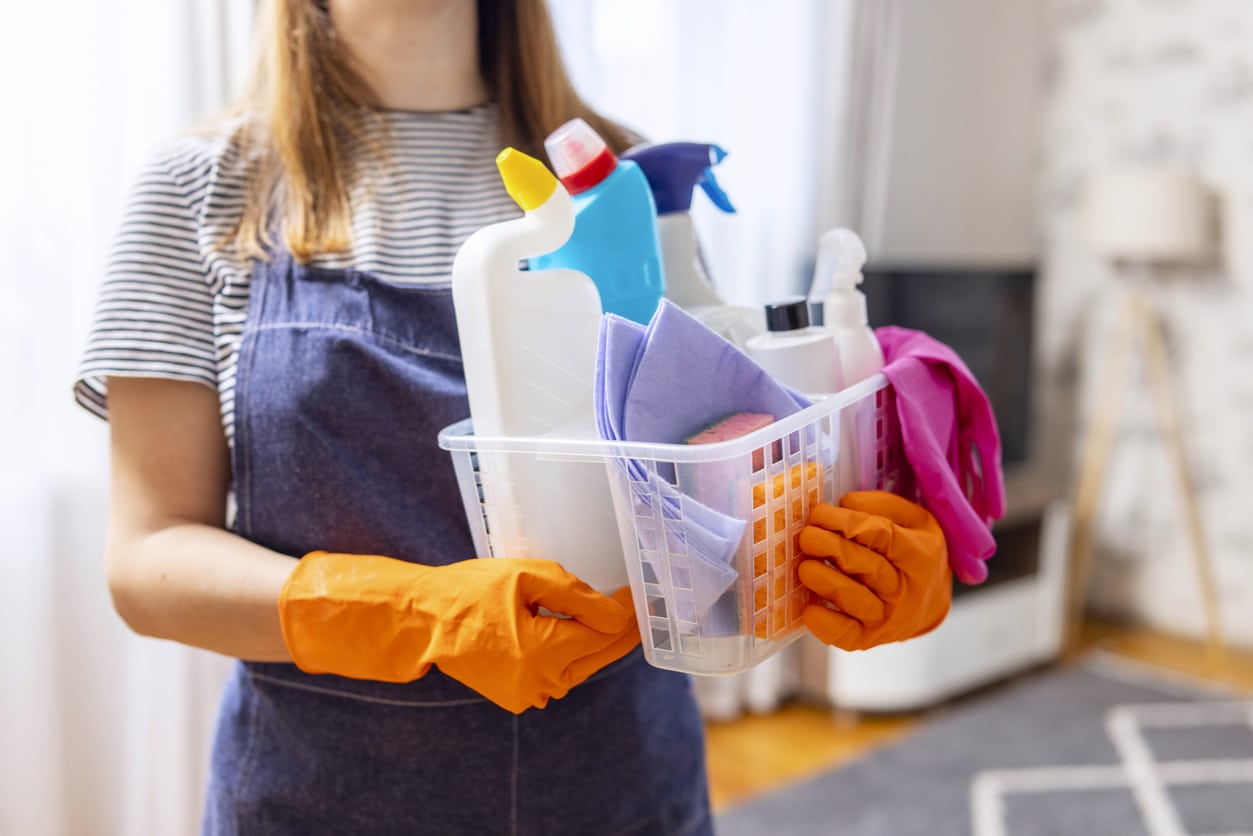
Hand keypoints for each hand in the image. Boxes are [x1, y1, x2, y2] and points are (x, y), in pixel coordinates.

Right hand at [278, 553, 639, 712]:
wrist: (423, 622)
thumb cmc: (470, 592)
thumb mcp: (526, 577)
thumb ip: (576, 595)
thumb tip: (617, 614)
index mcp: (542, 653)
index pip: (604, 635)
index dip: (627, 614)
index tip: (643, 593)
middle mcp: (540, 682)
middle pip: (598, 656)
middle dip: (621, 631)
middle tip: (642, 606)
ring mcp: (530, 695)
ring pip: (581, 667)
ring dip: (599, 644)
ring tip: (618, 617)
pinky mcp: (520, 697)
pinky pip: (560, 674)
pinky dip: (574, 655)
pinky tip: (584, 633)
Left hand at [797, 491, 950, 650]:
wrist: (930, 603)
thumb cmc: (913, 552)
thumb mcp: (913, 519)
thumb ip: (881, 505)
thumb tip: (844, 504)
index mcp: (919, 553)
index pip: (882, 535)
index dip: (847, 523)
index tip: (819, 513)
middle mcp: (907, 589)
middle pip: (868, 567)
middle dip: (833, 549)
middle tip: (807, 537)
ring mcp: (889, 617)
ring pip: (856, 600)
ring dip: (827, 583)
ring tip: (805, 568)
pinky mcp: (871, 638)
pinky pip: (847, 635)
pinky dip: (826, 625)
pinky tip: (809, 610)